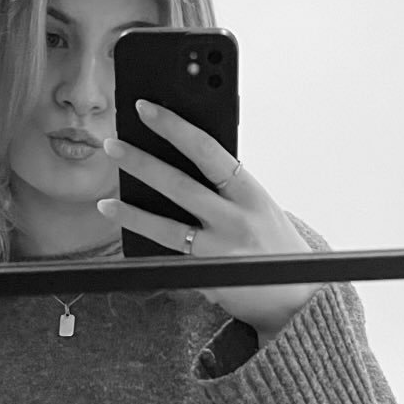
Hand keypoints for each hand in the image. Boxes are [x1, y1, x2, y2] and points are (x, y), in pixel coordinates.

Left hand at [98, 99, 321, 342]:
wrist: (298, 292)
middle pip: (181, 184)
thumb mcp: (258, 206)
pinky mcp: (211, 272)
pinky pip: (171, 252)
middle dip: (142, 162)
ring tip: (106, 199)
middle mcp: (237, 217)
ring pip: (168, 224)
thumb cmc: (273, 243)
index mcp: (250, 190)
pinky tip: (123, 225)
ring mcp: (223, 247)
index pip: (208, 150)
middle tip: (113, 145)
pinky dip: (145, 237)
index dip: (174, 127)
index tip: (147, 110)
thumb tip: (177, 161)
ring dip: (132, 210)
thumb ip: (225, 188)